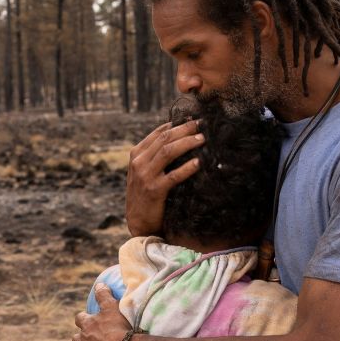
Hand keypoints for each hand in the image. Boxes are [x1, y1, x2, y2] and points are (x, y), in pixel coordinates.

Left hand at [72, 284, 131, 340]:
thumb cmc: (120, 329)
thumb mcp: (112, 308)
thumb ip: (103, 295)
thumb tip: (98, 284)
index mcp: (87, 326)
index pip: (79, 319)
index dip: (84, 320)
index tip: (89, 321)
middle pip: (76, 339)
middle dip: (81, 338)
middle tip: (90, 339)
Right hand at [125, 120, 204, 236]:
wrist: (139, 221)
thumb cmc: (146, 194)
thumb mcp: (145, 171)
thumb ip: (155, 155)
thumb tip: (179, 137)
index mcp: (136, 154)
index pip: (158, 133)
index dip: (177, 124)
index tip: (193, 119)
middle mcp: (139, 162)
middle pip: (165, 139)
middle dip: (185, 129)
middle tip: (201, 125)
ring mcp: (145, 176)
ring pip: (168, 152)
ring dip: (187, 143)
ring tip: (202, 139)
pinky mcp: (154, 190)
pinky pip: (173, 176)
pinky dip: (187, 168)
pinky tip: (198, 163)